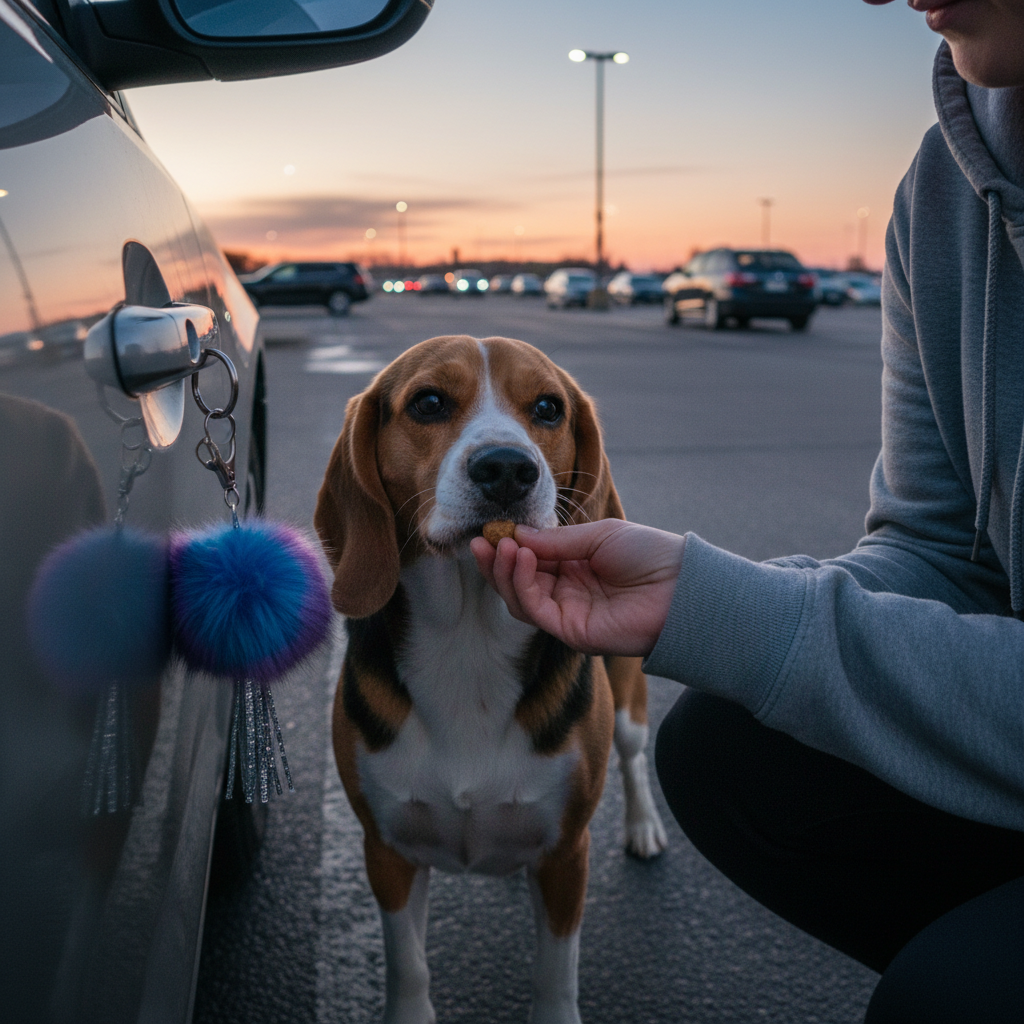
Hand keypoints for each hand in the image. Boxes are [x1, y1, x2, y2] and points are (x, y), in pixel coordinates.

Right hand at [470, 519, 685, 656]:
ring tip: (504, 546)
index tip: (491, 529)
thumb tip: (517, 535)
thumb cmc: (650, 554)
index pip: (529, 560)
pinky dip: (522, 585)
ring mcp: (567, 614)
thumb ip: (556, 540)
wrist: (682, 585)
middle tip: (483, 539)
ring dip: (505, 572)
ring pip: (519, 599)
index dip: (509, 546)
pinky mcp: (571, 632)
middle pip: (517, 582)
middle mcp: (566, 592)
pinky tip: (522, 558)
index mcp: (574, 567)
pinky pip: (535, 611)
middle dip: (496, 561)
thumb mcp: (598, 536)